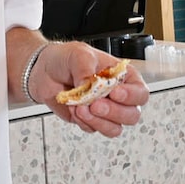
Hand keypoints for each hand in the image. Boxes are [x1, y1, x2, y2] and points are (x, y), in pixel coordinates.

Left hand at [31, 41, 147, 139]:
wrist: (45, 71)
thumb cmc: (67, 58)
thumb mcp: (79, 54)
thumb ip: (86, 69)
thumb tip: (90, 86)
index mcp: (123, 77)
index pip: (140, 92)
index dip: (131, 96)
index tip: (114, 93)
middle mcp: (118, 96)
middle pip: (132, 115)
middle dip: (113, 112)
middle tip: (95, 104)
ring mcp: (104, 111)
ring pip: (114, 128)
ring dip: (98, 121)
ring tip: (81, 107)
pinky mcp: (90, 121)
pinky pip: (93, 129)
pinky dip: (83, 122)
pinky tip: (74, 108)